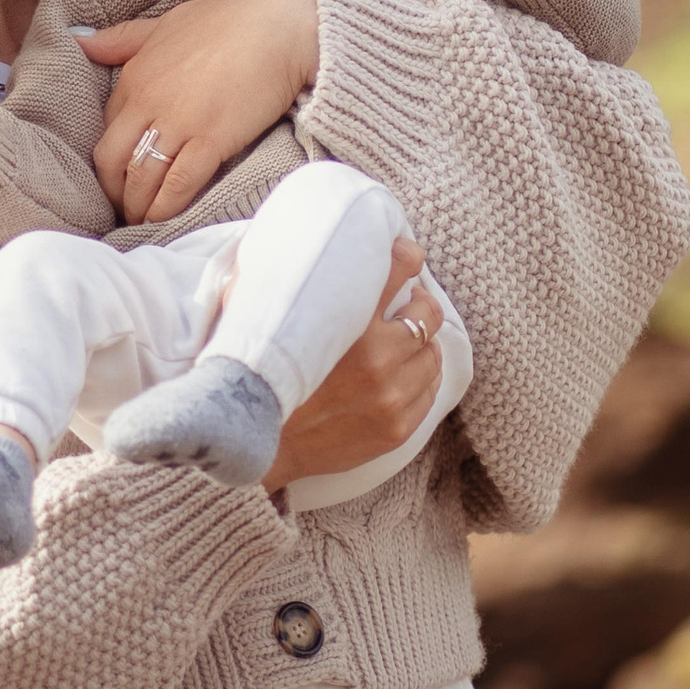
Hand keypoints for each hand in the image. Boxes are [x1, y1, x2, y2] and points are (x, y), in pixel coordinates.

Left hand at [83, 0, 321, 220]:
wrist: (281, 24)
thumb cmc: (228, 19)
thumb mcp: (165, 23)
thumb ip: (123, 39)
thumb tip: (79, 42)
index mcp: (134, 76)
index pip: (108, 129)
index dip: (110, 158)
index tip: (119, 176)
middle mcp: (147, 101)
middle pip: (113, 161)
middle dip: (113, 191)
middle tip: (124, 208)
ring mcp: (178, 123)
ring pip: (141, 178)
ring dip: (138, 207)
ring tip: (143, 223)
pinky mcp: (210, 141)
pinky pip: (177, 185)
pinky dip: (165, 209)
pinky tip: (163, 222)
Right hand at [266, 238, 441, 486]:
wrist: (257, 445)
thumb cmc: (255, 374)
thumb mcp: (261, 314)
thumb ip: (279, 277)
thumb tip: (291, 243)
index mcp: (347, 321)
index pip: (399, 268)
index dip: (408, 256)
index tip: (407, 256)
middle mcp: (376, 356)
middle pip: (428, 314)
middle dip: (422, 305)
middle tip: (410, 305)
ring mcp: (390, 395)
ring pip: (433, 355)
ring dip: (422, 345)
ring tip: (405, 346)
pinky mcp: (397, 428)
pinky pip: (430, 393)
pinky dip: (421, 380)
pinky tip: (403, 377)